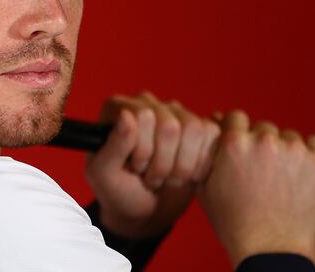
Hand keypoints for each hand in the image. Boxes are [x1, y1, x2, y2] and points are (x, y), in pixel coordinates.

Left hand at [85, 92, 220, 237]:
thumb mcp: (103, 174)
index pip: (143, 116)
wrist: (144, 211)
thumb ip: (113, 146)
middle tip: (149, 176)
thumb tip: (126, 116)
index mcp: (118, 107)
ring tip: (164, 176)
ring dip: (181, 165)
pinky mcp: (198, 128)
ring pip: (193, 129)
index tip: (133, 167)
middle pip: (170, 124)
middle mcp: (147, 103)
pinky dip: (200, 163)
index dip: (142, 150)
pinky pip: (211, 134)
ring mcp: (174, 113)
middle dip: (161, 162)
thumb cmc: (117, 191)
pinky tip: (184, 174)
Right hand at [197, 110, 314, 267]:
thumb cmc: (238, 225)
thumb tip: (209, 133)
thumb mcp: (206, 188)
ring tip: (281, 176)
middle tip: (261, 168)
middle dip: (261, 144)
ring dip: (285, 150)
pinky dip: (309, 154)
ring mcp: (294, 150)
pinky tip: (300, 172)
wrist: (271, 249)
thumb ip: (206, 156)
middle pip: (263, 128)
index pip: (236, 117)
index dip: (237, 128)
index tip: (242, 137)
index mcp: (234, 144)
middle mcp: (264, 142)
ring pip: (288, 136)